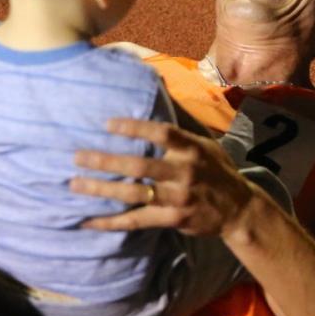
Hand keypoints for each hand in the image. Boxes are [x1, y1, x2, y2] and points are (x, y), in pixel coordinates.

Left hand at [71, 119, 254, 235]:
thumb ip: (180, 129)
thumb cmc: (217, 171)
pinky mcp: (173, 220)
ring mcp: (178, 198)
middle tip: (77, 156)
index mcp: (192, 149)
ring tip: (75, 184)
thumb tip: (157, 93)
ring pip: (134, 193)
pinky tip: (88, 221)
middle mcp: (185, 172)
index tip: (107, 123)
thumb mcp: (206, 144)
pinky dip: (110, 222)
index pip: (161, 133)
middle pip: (140, 165)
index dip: (134, 127)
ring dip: (102, 188)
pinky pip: (136, 221)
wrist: (239, 210)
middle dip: (106, 161)